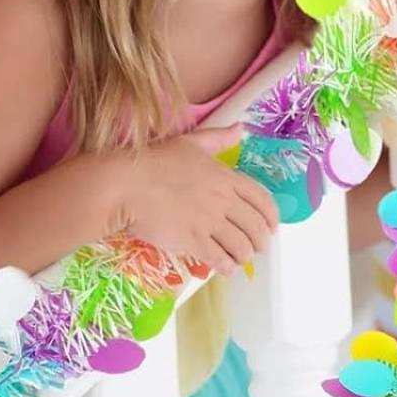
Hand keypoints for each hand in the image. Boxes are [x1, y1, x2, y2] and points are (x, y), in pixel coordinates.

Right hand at [112, 125, 278, 274]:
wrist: (124, 185)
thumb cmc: (154, 161)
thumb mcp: (190, 142)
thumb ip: (218, 138)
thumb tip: (241, 128)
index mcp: (225, 176)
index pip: (261, 199)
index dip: (271, 216)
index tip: (272, 227)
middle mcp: (223, 200)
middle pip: (255, 226)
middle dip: (261, 240)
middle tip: (258, 247)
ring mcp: (209, 222)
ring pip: (241, 245)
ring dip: (245, 255)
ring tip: (241, 259)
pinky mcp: (192, 242)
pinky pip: (219, 259)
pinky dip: (228, 267)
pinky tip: (226, 268)